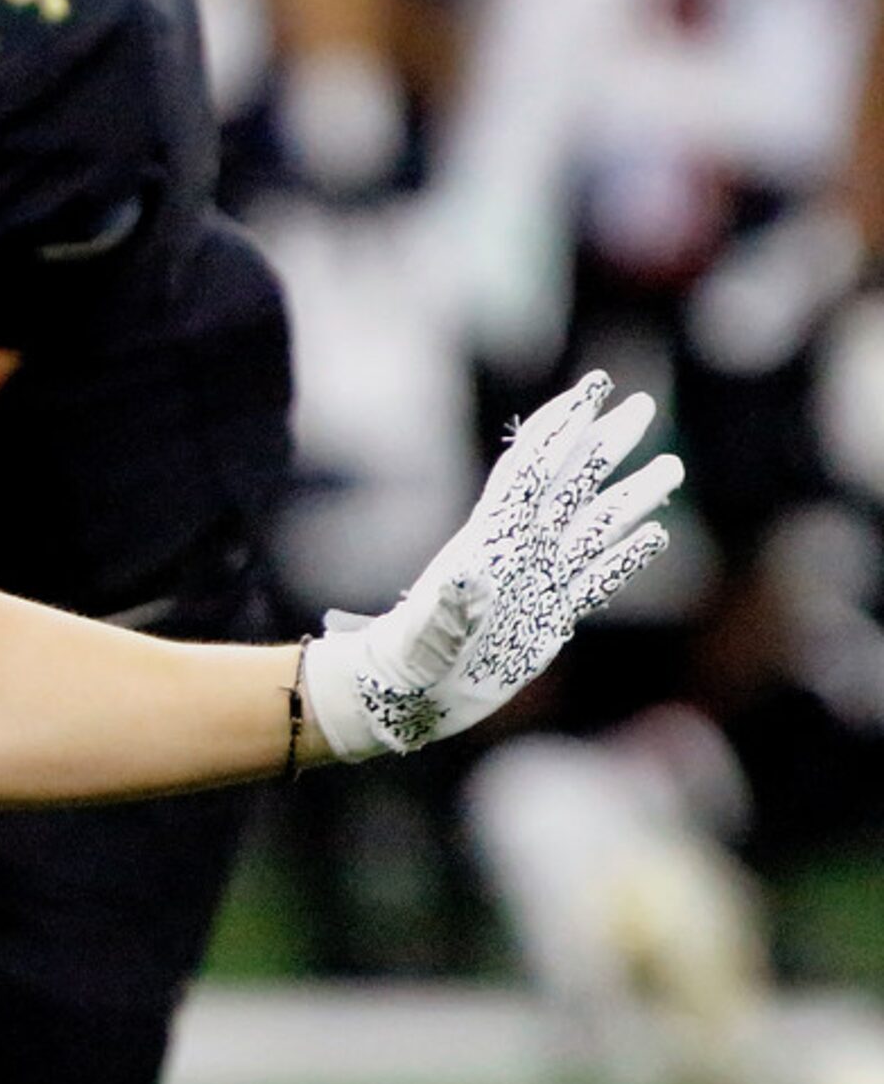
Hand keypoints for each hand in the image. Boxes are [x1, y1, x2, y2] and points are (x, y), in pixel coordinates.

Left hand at [302, 371, 681, 758]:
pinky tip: (657, 534)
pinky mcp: (550, 615)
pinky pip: (597, 577)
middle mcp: (519, 550)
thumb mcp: (429, 630)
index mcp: (491, 539)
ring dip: (631, 496)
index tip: (592, 389)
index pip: (533, 470)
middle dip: (606, 445)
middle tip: (643, 406)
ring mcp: (537, 580)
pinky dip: (626, 555)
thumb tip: (466, 579)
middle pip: (572, 484)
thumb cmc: (411, 658)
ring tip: (672, 468)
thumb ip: (451, 605)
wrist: (412, 694)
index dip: (561, 428)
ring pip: (594, 526)